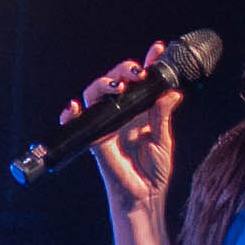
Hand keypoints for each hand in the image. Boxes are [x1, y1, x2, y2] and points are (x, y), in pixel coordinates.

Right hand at [63, 42, 180, 212]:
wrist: (145, 195)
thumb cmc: (154, 170)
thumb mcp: (163, 139)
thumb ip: (163, 115)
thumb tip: (172, 93)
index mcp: (140, 109)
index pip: (141, 81)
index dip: (147, 62)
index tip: (157, 49)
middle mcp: (121, 112)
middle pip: (114, 80)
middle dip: (123, 70)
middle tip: (137, 72)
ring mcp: (106, 124)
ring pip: (94, 94)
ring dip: (103, 84)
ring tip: (119, 86)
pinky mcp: (95, 139)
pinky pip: (78, 123)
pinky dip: (71, 114)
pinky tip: (74, 107)